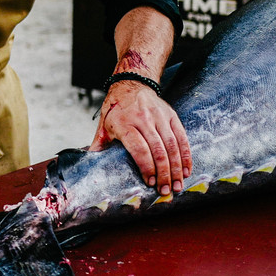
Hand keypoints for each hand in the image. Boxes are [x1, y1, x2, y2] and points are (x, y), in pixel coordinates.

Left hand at [92, 79, 191, 194]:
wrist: (132, 84)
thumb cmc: (116, 109)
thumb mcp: (104, 124)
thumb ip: (99, 144)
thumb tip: (88, 163)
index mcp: (124, 124)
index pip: (138, 148)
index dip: (146, 167)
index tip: (150, 182)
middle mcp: (143, 119)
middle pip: (157, 150)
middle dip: (164, 173)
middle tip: (166, 190)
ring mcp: (159, 116)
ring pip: (172, 145)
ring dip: (177, 168)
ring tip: (177, 185)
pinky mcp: (171, 115)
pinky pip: (182, 137)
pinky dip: (186, 155)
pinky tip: (187, 170)